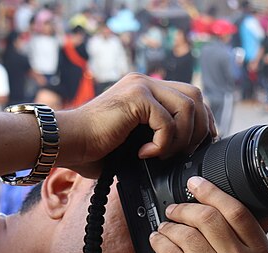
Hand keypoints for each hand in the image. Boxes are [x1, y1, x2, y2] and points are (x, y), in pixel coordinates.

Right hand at [60, 73, 215, 177]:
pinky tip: (143, 154)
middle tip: (185, 154)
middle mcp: (144, 82)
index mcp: (144, 90)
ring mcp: (141, 86)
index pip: (190, 97)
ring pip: (188, 107)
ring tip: (160, 155)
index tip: (197, 146)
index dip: (201, 122)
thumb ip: (154, 139)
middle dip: (199, 129)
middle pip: (196, 96)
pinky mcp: (136, 97)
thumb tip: (182, 156)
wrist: (66, 143)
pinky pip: (168, 120)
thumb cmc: (90, 149)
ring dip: (181, 139)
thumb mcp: (131, 143)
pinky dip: (162, 143)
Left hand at [148, 176, 267, 252]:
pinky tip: (158, 240)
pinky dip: (158, 240)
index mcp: (259, 252)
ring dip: (169, 226)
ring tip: (165, 227)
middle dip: (185, 209)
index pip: (236, 212)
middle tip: (173, 209)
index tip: (195, 183)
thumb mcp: (235, 251)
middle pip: (208, 219)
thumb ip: (238, 224)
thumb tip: (237, 183)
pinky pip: (168, 250)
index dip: (212, 192)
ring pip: (186, 234)